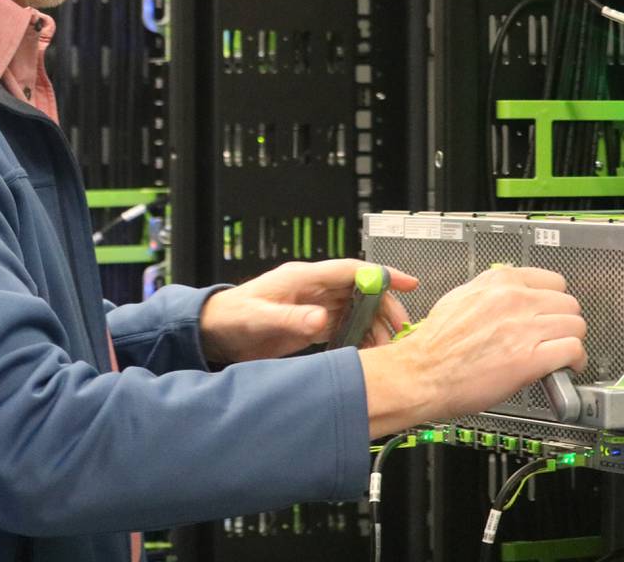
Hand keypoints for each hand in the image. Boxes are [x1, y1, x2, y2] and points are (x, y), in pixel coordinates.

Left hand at [199, 259, 417, 365]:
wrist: (215, 332)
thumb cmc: (232, 318)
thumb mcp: (260, 319)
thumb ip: (291, 319)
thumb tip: (321, 319)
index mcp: (302, 278)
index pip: (351, 270)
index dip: (382, 275)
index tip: (408, 283)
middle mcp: (311, 289)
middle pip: (360, 291)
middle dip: (384, 307)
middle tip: (402, 329)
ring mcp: (312, 305)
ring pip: (355, 310)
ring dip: (373, 325)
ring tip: (389, 346)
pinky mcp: (309, 323)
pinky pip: (342, 326)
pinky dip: (358, 337)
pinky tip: (368, 352)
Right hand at [359, 266, 586, 436]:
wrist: (421, 373)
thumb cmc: (434, 344)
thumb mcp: (460, 298)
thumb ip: (491, 293)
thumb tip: (513, 297)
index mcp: (497, 281)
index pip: (553, 280)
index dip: (554, 301)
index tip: (550, 313)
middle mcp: (513, 299)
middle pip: (569, 303)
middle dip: (564, 322)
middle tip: (553, 337)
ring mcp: (523, 327)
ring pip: (576, 325)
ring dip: (571, 342)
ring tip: (559, 355)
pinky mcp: (530, 358)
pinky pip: (573, 350)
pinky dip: (573, 362)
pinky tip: (563, 369)